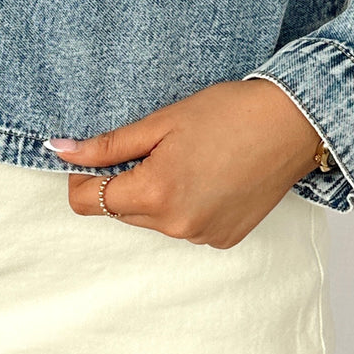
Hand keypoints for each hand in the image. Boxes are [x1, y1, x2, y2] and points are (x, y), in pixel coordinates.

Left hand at [47, 78, 323, 248]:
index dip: (84, 177)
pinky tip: (208, 177)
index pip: (87, 201)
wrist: (294, 123)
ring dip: (156, 195)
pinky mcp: (223, 240)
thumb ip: (107, 145)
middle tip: (155, 148)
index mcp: (154, 194)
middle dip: (125, 182)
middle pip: (120, 211)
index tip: (100, 155)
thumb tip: (59, 151)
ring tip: (188, 159)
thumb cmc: (229, 113)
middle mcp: (175, 226)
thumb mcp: (160, 122)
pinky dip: (185, 206)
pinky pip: (184, 226)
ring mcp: (201, 237)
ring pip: (152, 221)